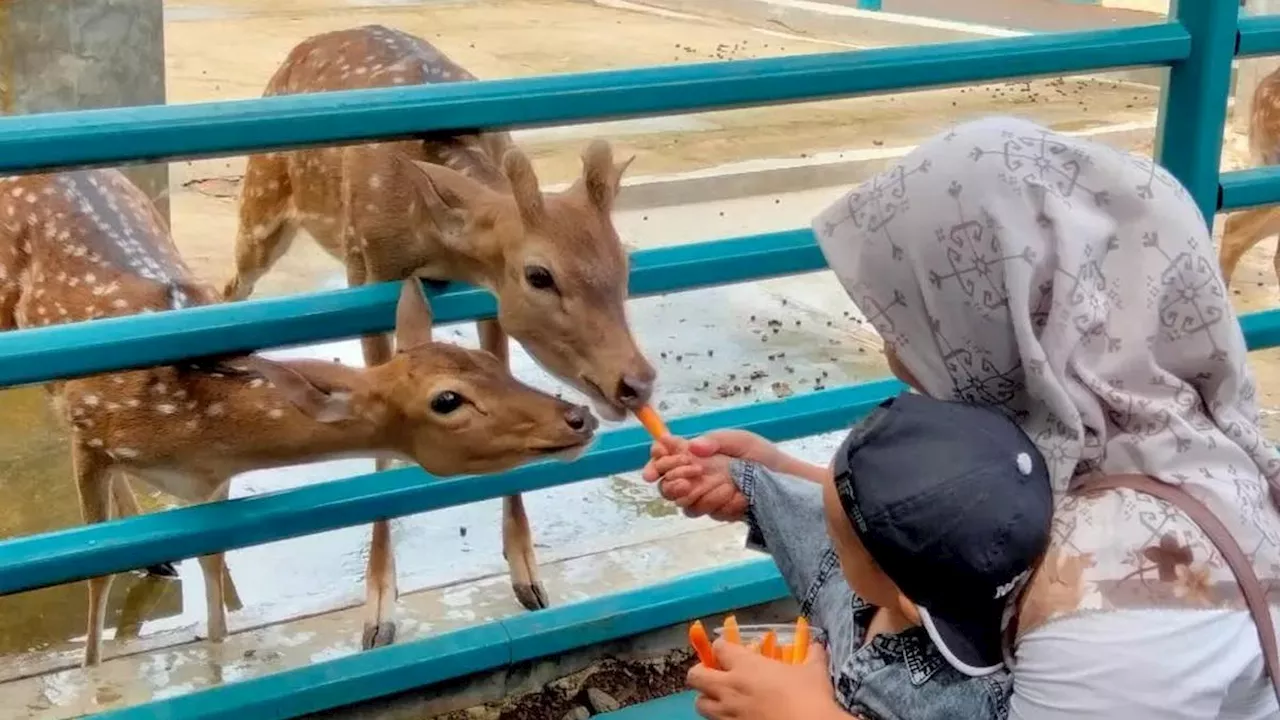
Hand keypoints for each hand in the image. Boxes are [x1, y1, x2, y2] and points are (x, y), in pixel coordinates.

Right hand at [641, 431, 772, 520]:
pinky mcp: (715, 510)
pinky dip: (720, 502)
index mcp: (694, 454)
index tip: (654, 470)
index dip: (655, 463)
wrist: (782, 477)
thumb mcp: (739, 439)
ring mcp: (703, 495)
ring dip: (702, 493)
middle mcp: (693, 476)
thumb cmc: (759, 454)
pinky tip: (737, 494)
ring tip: (725, 483)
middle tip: (691, 475)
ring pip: (684, 503)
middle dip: (674, 482)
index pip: (663, 457)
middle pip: (666, 486)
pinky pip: (706, 511)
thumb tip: (693, 446)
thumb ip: (715, 440)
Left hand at [688, 640, 844, 719]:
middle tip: (712, 673)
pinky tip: (733, 716)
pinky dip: (719, 718)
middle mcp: (730, 687)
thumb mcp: (813, 672)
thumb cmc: (809, 697)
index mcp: (747, 665)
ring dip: (706, 698)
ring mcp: (728, 712)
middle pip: (696, 675)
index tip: (728, 650)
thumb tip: (818, 646)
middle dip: (700, 672)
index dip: (721, 647)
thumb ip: (812, 656)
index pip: (719, 648)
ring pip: (699, 703)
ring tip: (718, 699)